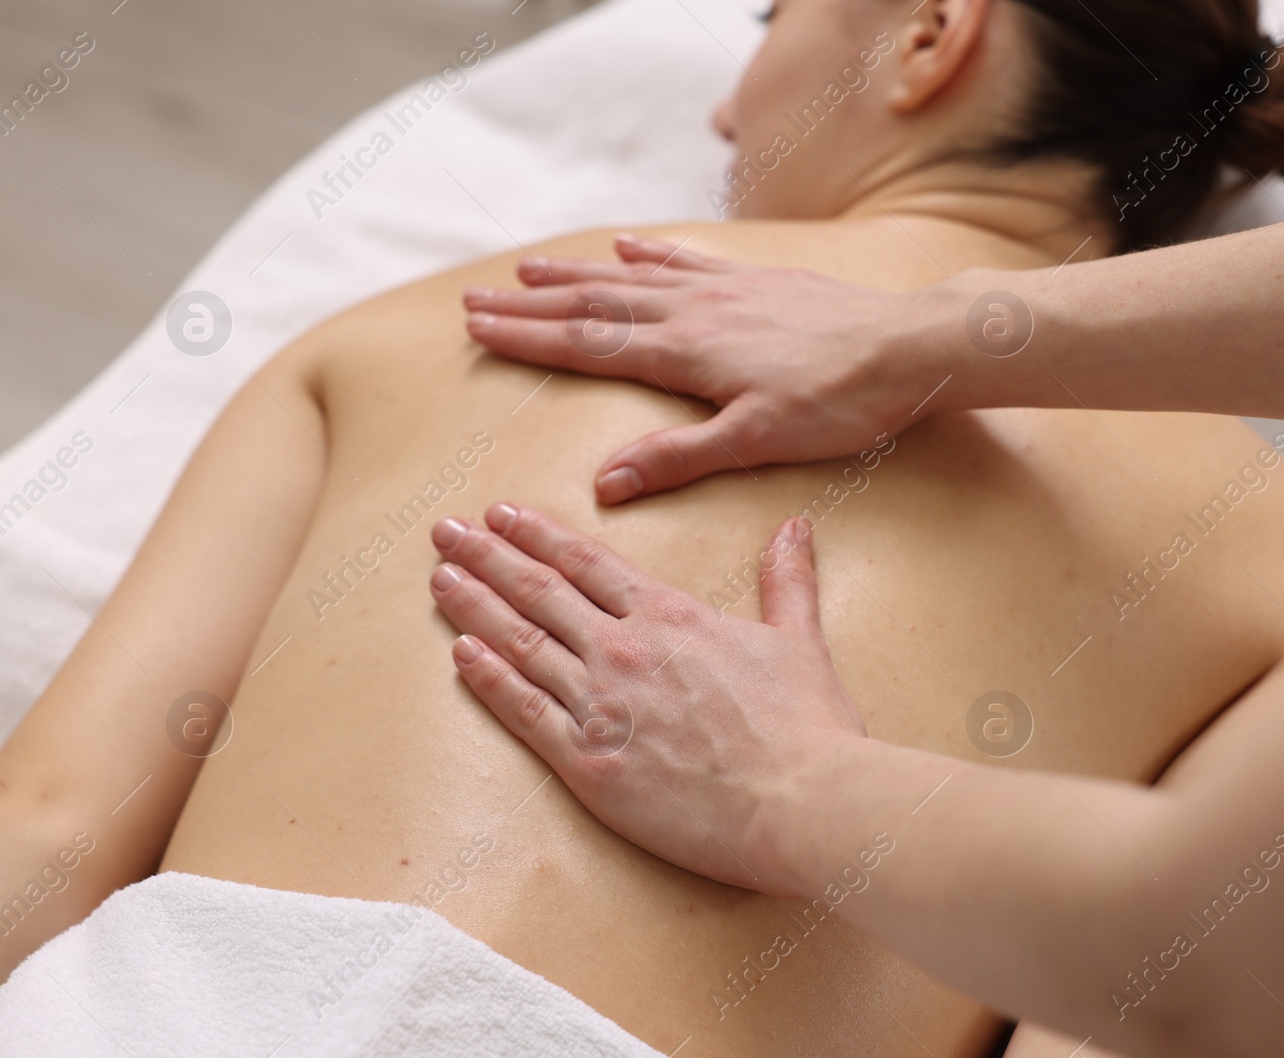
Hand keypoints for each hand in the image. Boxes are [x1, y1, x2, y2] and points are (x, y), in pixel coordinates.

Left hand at [428, 502, 865, 894]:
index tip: (501, 515)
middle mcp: (626, 649)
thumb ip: (787, 581)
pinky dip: (489, 678)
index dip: (539, 536)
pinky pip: (524, 712)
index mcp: (672, 617)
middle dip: (488, 556)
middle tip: (445, 531)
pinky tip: (460, 653)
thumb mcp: (800, 642)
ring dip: (474, 607)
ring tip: (439, 578)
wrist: (802, 803)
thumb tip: (794, 526)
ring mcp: (602, 704)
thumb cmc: (808, 730)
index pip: (589, 563)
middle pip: (540, 592)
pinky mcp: (588, 763)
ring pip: (521, 643)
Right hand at [462, 235, 960, 504]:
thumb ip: (678, 460)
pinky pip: (689, 261)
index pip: (588, 345)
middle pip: (595, 306)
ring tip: (529, 269)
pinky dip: (652, 254)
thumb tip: (605, 484)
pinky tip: (629, 246)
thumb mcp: (757, 442)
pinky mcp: (758, 281)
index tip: (478, 329)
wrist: (907, 347)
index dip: (528, 338)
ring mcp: (724, 291)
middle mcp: (693, 312)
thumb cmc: (839, 404)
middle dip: (532, 306)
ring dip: (577, 275)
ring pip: (633, 279)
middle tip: (476, 301)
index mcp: (685, 355)